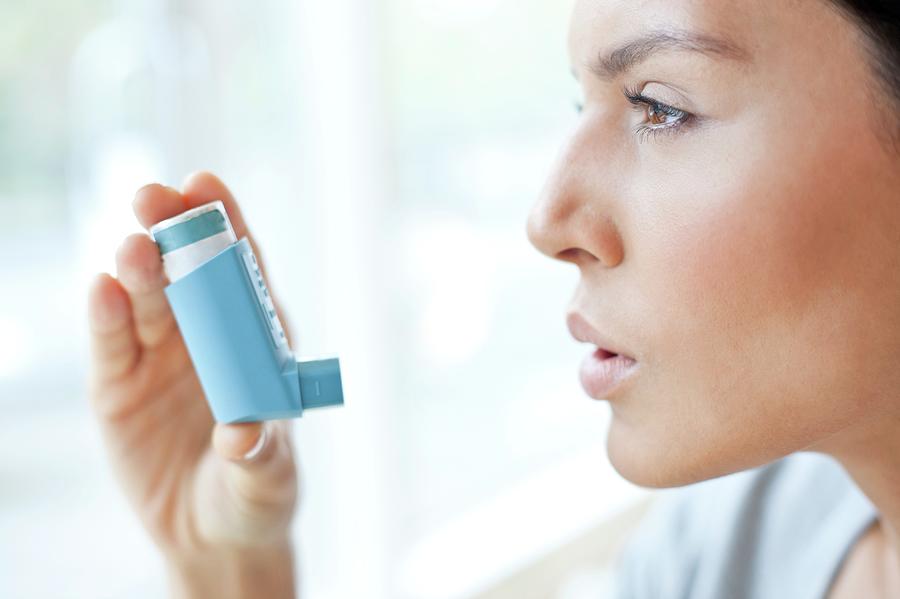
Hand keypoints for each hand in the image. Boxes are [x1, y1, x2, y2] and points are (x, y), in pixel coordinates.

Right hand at [86, 172, 296, 597]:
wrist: (211, 534)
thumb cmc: (256, 494)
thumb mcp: (267, 477)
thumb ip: (260, 454)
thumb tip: (242, 435)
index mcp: (254, 340)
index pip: (241, 272)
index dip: (226, 225)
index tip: (206, 185)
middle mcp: (205, 337)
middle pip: (185, 270)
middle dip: (171, 231)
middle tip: (154, 199)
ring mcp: (158, 358)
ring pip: (145, 299)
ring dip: (138, 270)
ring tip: (136, 251)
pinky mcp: (117, 387)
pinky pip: (110, 344)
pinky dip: (106, 316)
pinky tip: (102, 288)